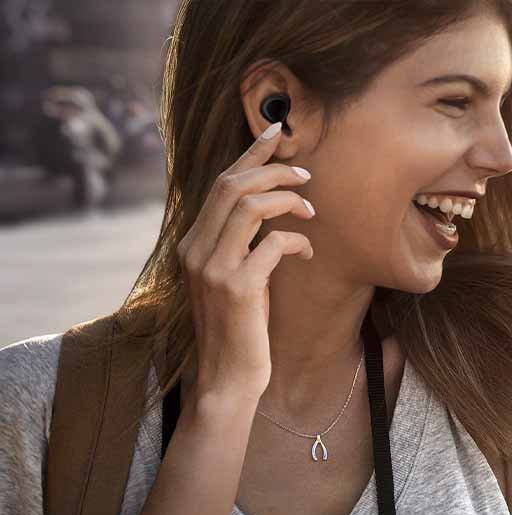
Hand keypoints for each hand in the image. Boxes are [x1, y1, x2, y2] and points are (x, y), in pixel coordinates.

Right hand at [177, 122, 314, 401]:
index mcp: (192, 244)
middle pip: (232, 185)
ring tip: (310, 210)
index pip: (220, 184)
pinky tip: (308, 250)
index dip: (250, 153)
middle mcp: (195, 250)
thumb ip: (240, 244)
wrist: (227, 380)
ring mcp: (213, 268)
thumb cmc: (239, 329)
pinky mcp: (238, 288)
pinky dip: (296, 239)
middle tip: (305, 172)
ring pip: (249, 205)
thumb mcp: (234, 279)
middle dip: (273, 169)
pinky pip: (272, 243)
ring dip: (287, 199)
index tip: (276, 130)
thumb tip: (271, 209)